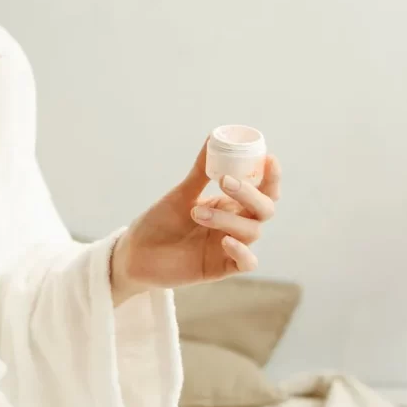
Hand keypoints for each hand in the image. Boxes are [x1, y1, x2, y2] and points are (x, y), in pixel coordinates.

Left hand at [109, 140, 281, 305]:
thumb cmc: (159, 222)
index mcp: (229, 204)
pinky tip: (226, 241)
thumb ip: (201, 171)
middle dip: (250, 194)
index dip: (271, 176)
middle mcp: (234, 224)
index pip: (262, 190)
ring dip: (227, 219)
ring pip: (251, 232)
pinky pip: (246, 263)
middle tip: (225, 181)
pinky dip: (242, 252)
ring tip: (195, 212)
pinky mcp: (222, 268)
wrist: (136, 252)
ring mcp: (229, 247)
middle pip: (264, 209)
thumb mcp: (181, 194)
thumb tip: (213, 137)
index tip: (268, 157)